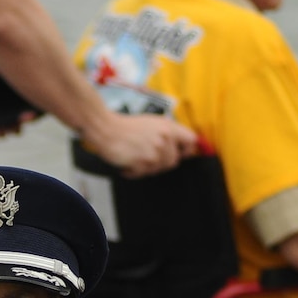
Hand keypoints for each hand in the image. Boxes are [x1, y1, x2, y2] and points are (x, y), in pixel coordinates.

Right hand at [83, 113, 197, 177]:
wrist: (105, 129)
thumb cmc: (125, 127)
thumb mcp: (152, 123)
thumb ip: (167, 133)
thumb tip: (179, 147)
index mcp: (168, 127)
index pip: (191, 140)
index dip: (186, 150)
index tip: (179, 154)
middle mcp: (164, 138)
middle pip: (174, 161)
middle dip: (161, 163)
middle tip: (146, 157)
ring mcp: (154, 151)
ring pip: (158, 169)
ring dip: (146, 167)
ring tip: (134, 157)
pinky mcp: (143, 161)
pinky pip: (143, 174)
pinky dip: (134, 172)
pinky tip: (127, 163)